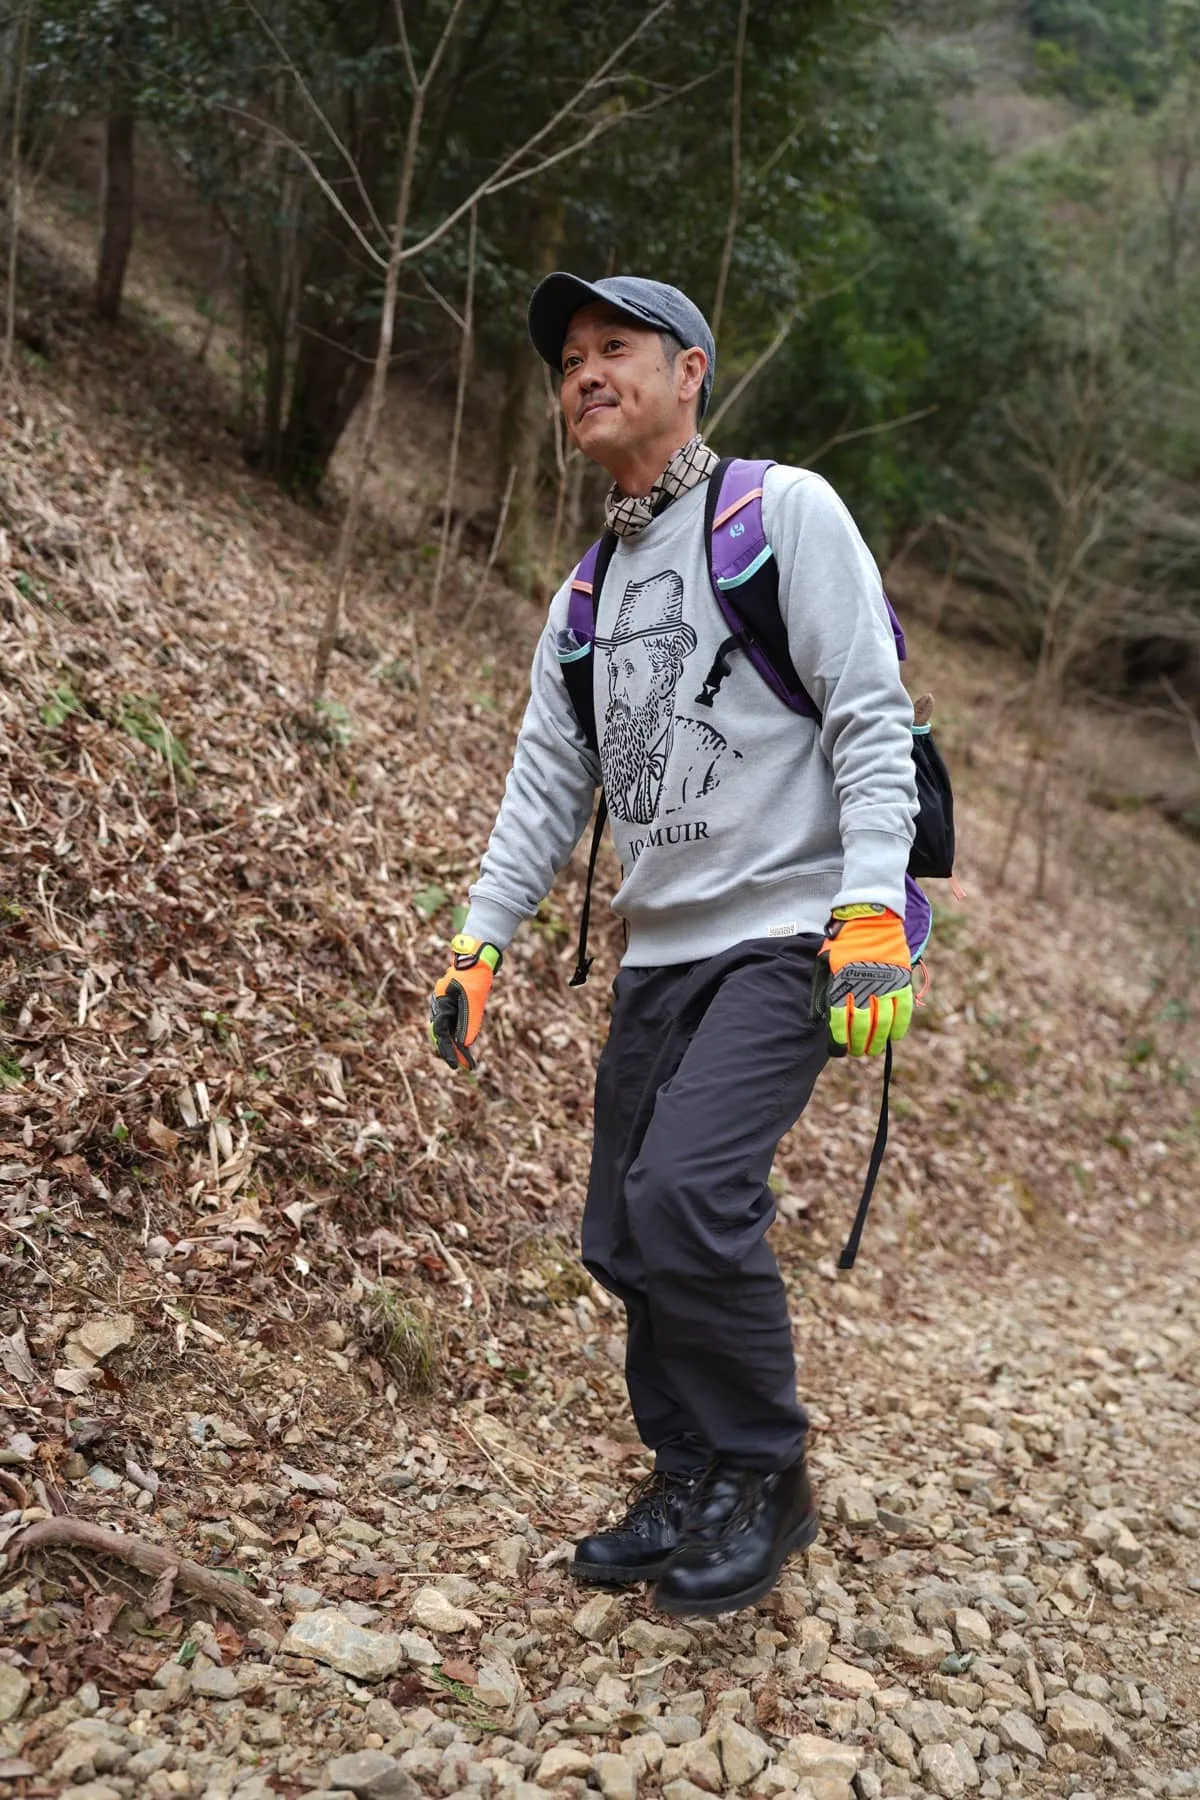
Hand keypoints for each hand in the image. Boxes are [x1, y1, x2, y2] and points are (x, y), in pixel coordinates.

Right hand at [429, 934, 500, 1070]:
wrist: (476, 958)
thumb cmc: (474, 975)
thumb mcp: (473, 998)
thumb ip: (469, 1020)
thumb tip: (466, 1044)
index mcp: (441, 1003)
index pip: (441, 1033)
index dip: (448, 1051)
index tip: (455, 1066)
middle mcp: (440, 1005)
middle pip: (442, 1034)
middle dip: (451, 1051)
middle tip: (461, 1067)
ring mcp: (446, 1004)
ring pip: (448, 1030)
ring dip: (455, 1045)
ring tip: (464, 1060)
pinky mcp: (454, 1004)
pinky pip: (454, 1024)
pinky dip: (459, 1035)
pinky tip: (464, 1045)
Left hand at [813, 904, 911, 1056]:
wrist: (871, 917)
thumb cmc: (844, 941)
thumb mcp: (826, 962)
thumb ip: (823, 988)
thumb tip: (818, 1017)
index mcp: (843, 982)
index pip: (840, 1020)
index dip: (839, 1040)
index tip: (838, 1051)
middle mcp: (864, 986)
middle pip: (862, 1026)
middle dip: (858, 1044)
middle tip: (857, 1053)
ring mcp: (885, 984)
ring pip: (883, 1022)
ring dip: (878, 1041)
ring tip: (872, 1050)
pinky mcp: (901, 980)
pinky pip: (903, 1010)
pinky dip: (899, 1026)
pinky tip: (893, 1036)